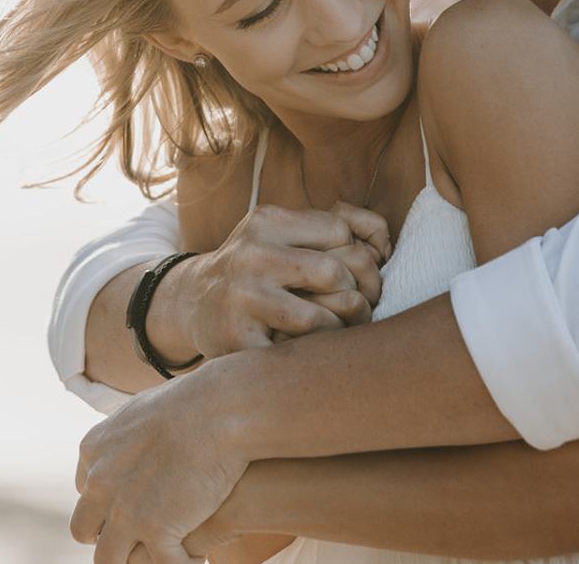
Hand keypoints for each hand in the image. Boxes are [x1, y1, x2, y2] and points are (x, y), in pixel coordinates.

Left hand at [71, 366, 245, 563]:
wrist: (216, 410)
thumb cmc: (191, 404)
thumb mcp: (140, 412)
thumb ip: (126, 435)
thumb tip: (131, 440)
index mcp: (93, 451)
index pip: (86, 492)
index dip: (107, 505)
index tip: (131, 508)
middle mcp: (100, 483)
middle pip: (84, 530)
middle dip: (107, 538)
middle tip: (140, 539)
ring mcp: (123, 510)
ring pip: (108, 560)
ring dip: (134, 561)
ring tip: (163, 556)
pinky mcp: (155, 529)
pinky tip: (196, 560)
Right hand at [165, 201, 390, 355]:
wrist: (192, 303)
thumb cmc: (257, 269)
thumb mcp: (282, 233)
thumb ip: (337, 225)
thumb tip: (386, 242)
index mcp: (267, 221)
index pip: (340, 232)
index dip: (362, 258)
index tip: (360, 279)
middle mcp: (252, 254)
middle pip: (336, 272)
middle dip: (360, 296)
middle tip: (359, 310)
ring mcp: (242, 297)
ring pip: (322, 317)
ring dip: (340, 331)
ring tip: (336, 332)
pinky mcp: (237, 338)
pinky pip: (298, 354)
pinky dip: (312, 357)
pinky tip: (308, 351)